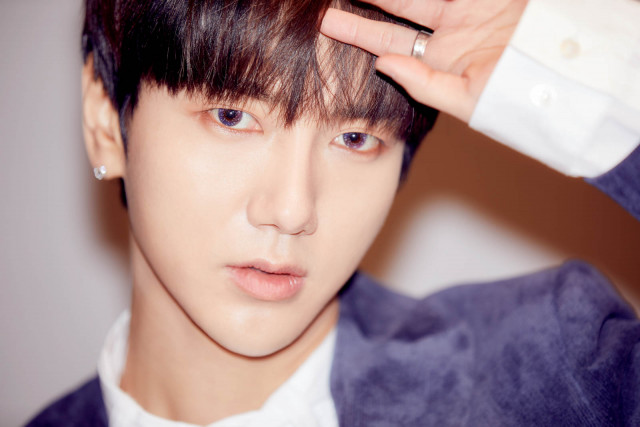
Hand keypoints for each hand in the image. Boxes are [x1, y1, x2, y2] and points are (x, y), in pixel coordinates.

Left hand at [320, 0, 527, 122]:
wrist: (571, 75)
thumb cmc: (520, 96)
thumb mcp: (468, 98)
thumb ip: (424, 83)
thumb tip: (382, 64)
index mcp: (441, 58)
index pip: (389, 40)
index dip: (358, 30)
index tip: (327, 22)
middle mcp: (451, 28)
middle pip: (397, 4)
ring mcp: (469, 5)